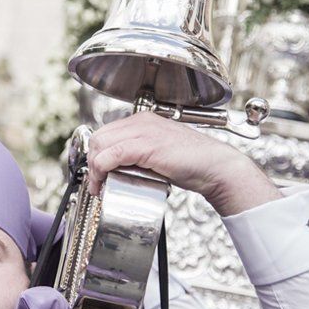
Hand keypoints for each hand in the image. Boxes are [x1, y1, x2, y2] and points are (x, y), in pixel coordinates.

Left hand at [86, 112, 281, 215]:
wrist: (216, 167)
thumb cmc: (191, 164)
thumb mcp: (158, 155)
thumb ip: (139, 156)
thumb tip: (116, 169)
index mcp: (143, 122)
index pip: (106, 133)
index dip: (96, 155)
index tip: (97, 175)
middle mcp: (141, 122)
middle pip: (99, 137)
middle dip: (92, 162)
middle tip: (97, 183)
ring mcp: (144, 131)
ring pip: (101, 145)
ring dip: (95, 169)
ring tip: (100, 187)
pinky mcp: (147, 145)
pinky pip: (112, 154)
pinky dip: (102, 169)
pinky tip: (105, 182)